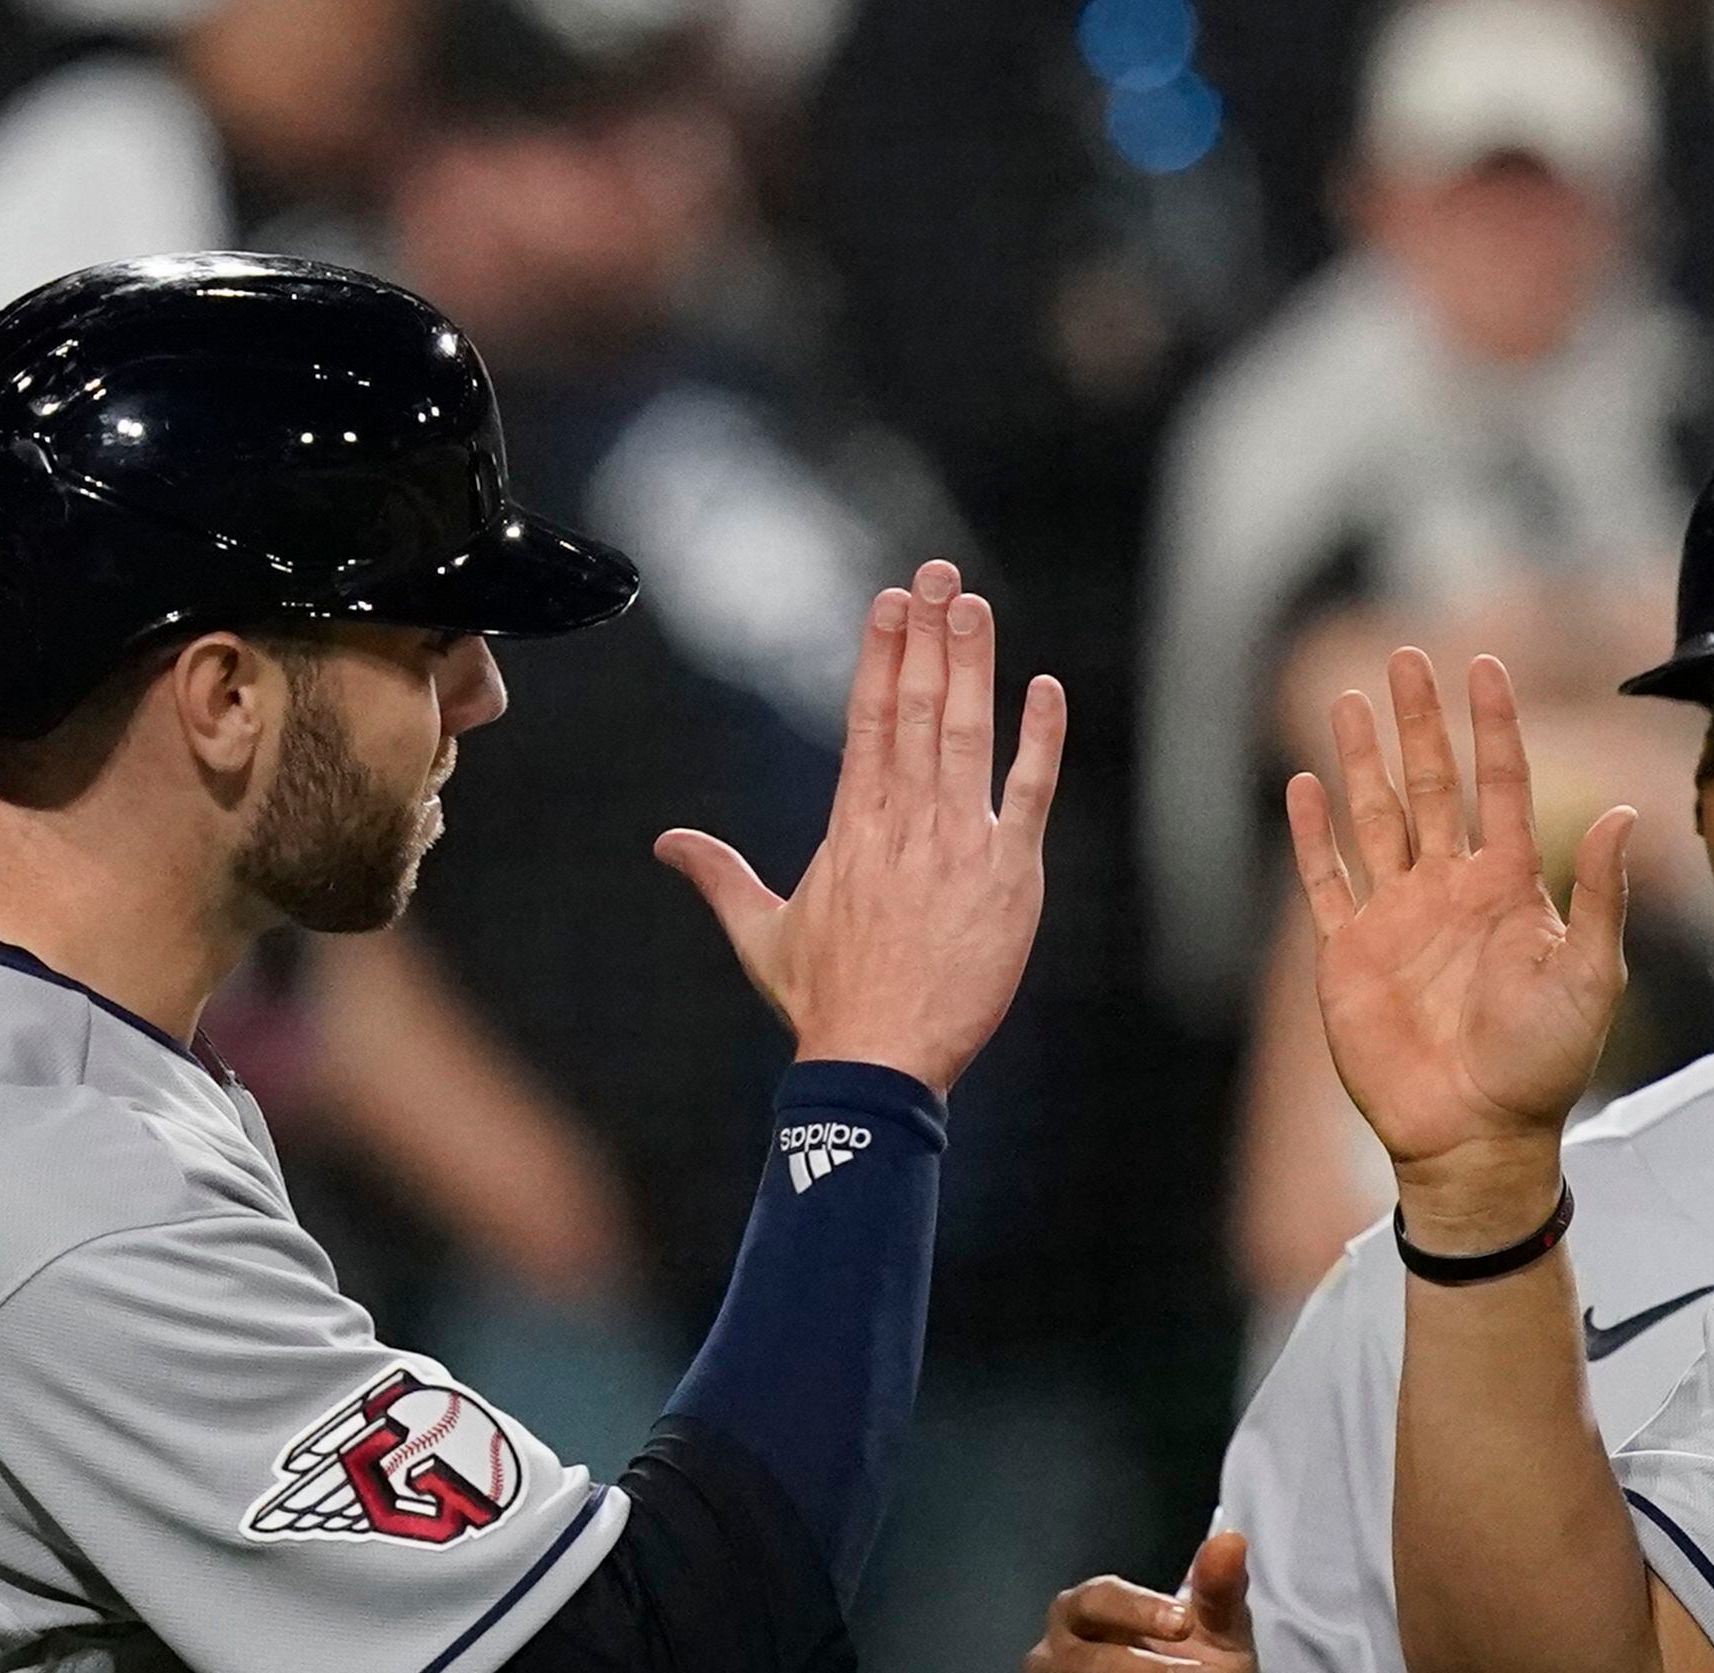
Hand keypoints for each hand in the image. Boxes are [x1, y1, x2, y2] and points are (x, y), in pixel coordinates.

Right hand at [658, 559, 1064, 1096]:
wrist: (877, 1059)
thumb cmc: (825, 1003)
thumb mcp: (761, 933)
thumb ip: (719, 876)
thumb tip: (668, 844)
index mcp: (850, 826)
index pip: (868, 718)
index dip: (882, 654)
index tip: (892, 602)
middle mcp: (903, 821)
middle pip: (917, 708)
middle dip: (927, 635)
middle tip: (938, 573)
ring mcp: (957, 844)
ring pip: (966, 734)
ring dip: (971, 665)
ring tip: (972, 605)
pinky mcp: (1007, 875)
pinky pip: (1028, 793)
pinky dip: (1040, 741)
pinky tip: (1046, 690)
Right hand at [1285, 647, 1634, 1244]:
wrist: (1477, 1136)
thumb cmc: (1544, 1065)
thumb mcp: (1589, 973)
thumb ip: (1598, 891)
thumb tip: (1623, 809)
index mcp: (1507, 887)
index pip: (1499, 785)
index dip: (1491, 725)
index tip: (1483, 662)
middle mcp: (1448, 891)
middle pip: (1431, 784)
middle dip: (1419, 722)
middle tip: (1405, 656)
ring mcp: (1394, 919)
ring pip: (1375, 818)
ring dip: (1361, 760)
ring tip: (1350, 698)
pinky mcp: (1347, 954)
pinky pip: (1325, 880)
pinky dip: (1312, 835)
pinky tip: (1304, 784)